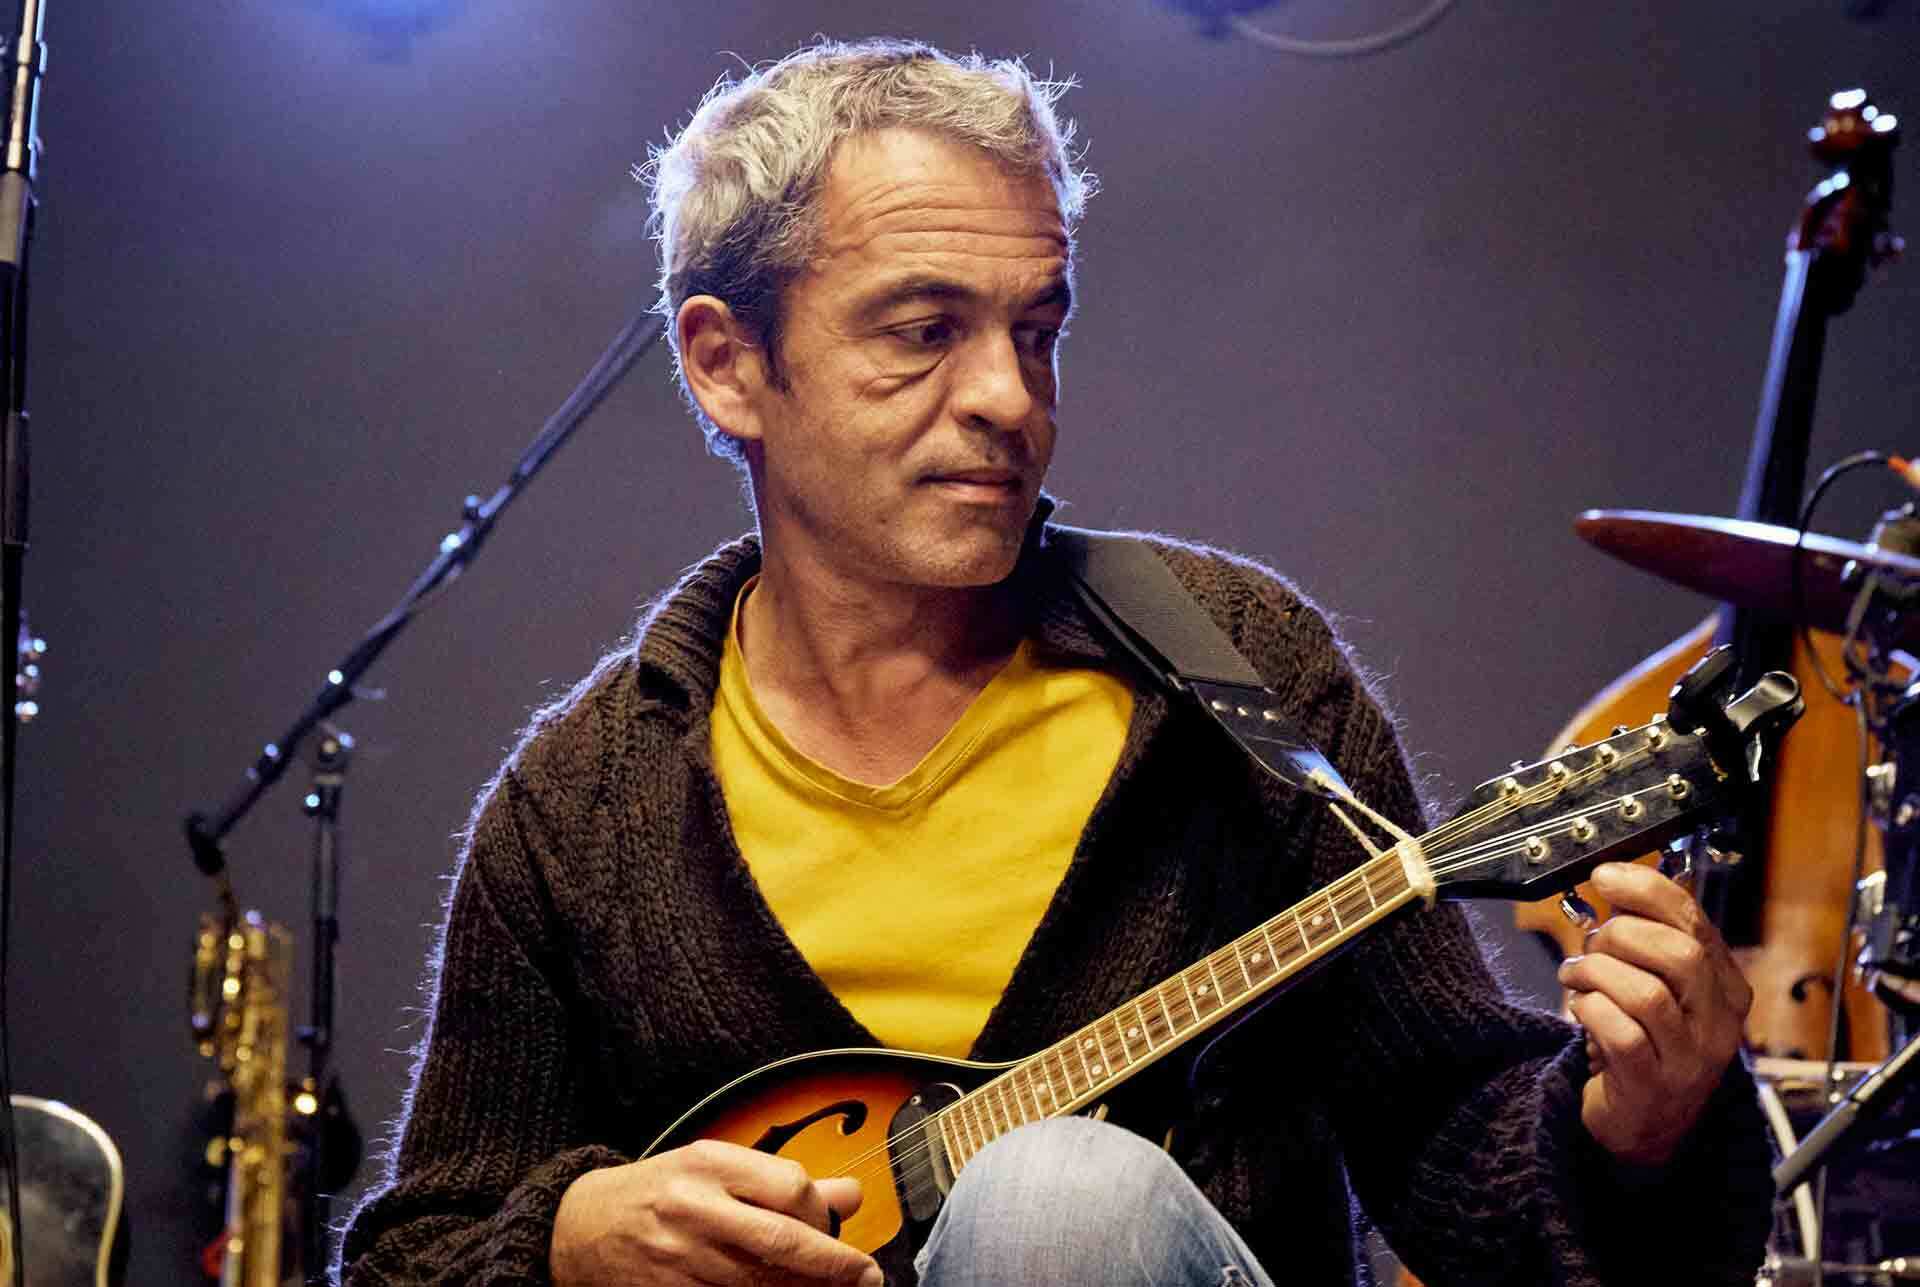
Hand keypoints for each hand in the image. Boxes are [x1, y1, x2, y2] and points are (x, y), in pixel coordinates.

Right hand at [550, 1139, 880, 1285]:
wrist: (581, 1227)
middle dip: (835, 1265)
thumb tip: (852, 1196)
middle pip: (784, 1241)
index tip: (836, 1227)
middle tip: (866, 1277)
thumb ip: (781, 1181)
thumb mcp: (715, 1167)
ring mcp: (682, 1259)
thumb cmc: (659, 1192)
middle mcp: (696, 1209)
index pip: (791, 1187)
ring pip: (763, 1281)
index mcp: (710, 1165)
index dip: (824, 1213)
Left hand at [1556, 861, 1751, 1166]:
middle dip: (1620, 936)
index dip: (1647, 891)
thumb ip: (1647, 941)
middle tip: (1591, 945)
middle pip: (1678, 955)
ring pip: (1647, 994)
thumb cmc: (1646, 1044)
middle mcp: (1718, 1024)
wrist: (1646, 1127)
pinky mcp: (1653, 1086)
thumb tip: (1615, 882)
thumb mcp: (1660, 988)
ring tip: (1576, 977)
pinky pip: (1622, 1035)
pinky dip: (1591, 1010)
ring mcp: (1690, 1059)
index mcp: (1726, 989)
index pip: (1694, 923)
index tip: (1606, 876)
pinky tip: (1580, 1008)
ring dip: (1597, 973)